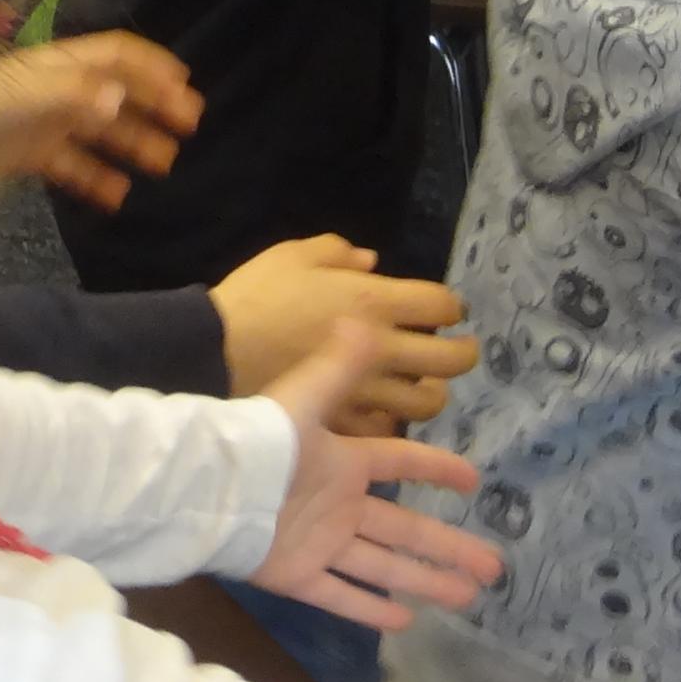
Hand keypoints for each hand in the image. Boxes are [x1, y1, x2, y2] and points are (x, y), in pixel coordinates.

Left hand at [0, 36, 198, 204]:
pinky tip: (118, 198)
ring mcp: (45, 122)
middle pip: (116, 94)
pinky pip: (72, 166)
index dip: (152, 67)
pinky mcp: (29, 153)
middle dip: (153, 108)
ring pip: (100, 132)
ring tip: (165, 164)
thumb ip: (79, 96)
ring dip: (132, 144)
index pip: (117, 56)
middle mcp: (60, 89)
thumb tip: (124, 101)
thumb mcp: (33, 93)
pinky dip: (96, 179)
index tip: (186, 86)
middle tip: (190, 129)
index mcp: (63, 65)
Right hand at [215, 235, 481, 433]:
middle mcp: (383, 349)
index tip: (444, 309)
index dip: (450, 307)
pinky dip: (392, 421)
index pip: (440, 306)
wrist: (217, 351)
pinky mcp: (347, 422)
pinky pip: (387, 429)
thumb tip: (369, 261)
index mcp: (374, 301)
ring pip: (427, 403)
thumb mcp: (292, 255)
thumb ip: (336, 252)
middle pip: (449, 360)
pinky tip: (383, 412)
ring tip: (423, 384)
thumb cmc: (255, 296)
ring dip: (433, 391)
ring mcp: (368, 392)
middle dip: (463, 353)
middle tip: (458, 349)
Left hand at [244, 322, 508, 630]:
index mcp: (342, 461)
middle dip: (449, 545)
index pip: (400, 461)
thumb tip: (365, 319)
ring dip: (426, 581)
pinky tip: (405, 623)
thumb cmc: (261, 440)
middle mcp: (338, 504)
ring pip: (384, 565)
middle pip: (405, 528)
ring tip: (468, 596)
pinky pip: (341, 595)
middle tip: (495, 567)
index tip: (474, 480)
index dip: (436, 468)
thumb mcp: (305, 398)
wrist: (211, 486)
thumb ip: (338, 367)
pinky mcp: (297, 575)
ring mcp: (319, 542)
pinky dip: (371, 610)